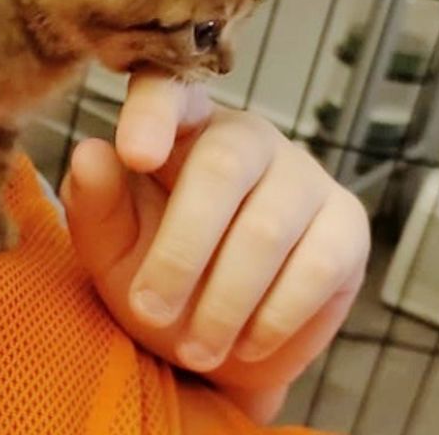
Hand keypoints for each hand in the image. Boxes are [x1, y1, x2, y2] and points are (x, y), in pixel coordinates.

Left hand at [60, 72, 370, 422]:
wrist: (230, 348)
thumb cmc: (166, 281)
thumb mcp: (115, 254)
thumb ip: (98, 206)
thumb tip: (92, 151)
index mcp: (187, 129)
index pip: (172, 90)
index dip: (154, 111)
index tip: (135, 154)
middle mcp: (252, 138)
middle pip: (225, 165)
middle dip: (182, 248)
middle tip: (151, 312)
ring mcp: (306, 178)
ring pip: (269, 227)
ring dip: (224, 301)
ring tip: (196, 348)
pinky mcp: (347, 225)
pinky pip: (317, 266)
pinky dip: (275, 316)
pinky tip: (247, 342)